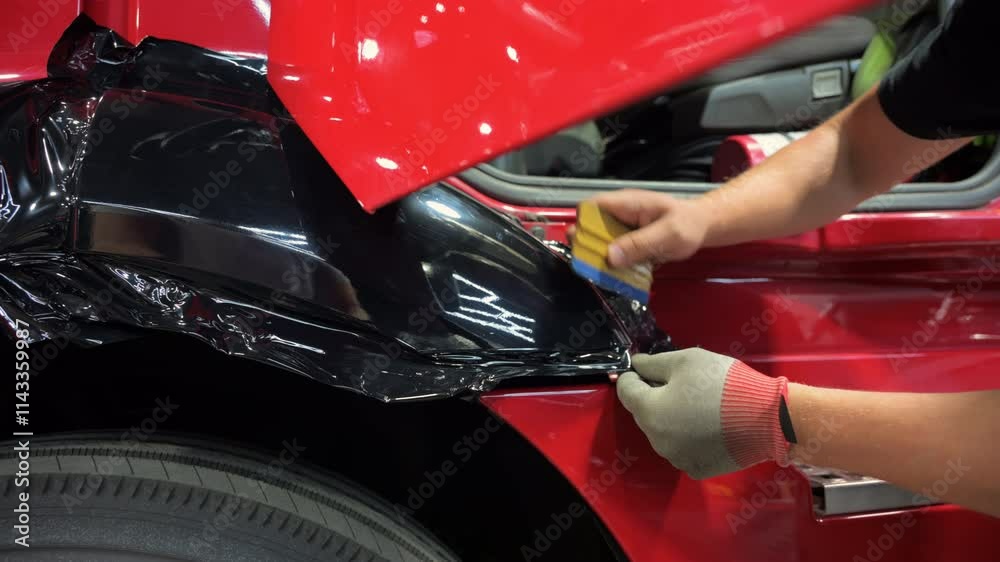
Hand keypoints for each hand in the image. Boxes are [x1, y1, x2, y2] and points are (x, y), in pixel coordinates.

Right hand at [582, 190, 710, 267]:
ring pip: (600, 241)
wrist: (702, 226)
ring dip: (599, 257)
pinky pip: (613, 251)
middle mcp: (620, 214)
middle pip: (590, 226)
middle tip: (589, 264)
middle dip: (587, 245)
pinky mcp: (628, 241)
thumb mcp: (669, 234)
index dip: (581, 223)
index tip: (582, 244)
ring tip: (602, 273)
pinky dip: (613, 263)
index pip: (591, 206)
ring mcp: (623, 228)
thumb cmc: (688, 224)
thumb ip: (640, 244)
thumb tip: (611, 256)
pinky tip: (617, 275)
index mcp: (627, 203)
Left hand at [616, 349, 790, 478]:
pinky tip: (709, 425)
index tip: (647, 368)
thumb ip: (653, 363)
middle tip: (682, 383)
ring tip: (698, 403)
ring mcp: (677, 458)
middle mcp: (657, 441)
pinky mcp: (697, 469)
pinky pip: (683, 448)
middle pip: (644, 413)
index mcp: (650, 412)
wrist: (768, 418)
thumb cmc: (723, 384)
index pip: (625, 391)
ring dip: (671, 418)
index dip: (634, 375)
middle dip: (655, 397)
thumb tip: (635, 365)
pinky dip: (689, 437)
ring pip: (663, 432)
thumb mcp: (686, 360)